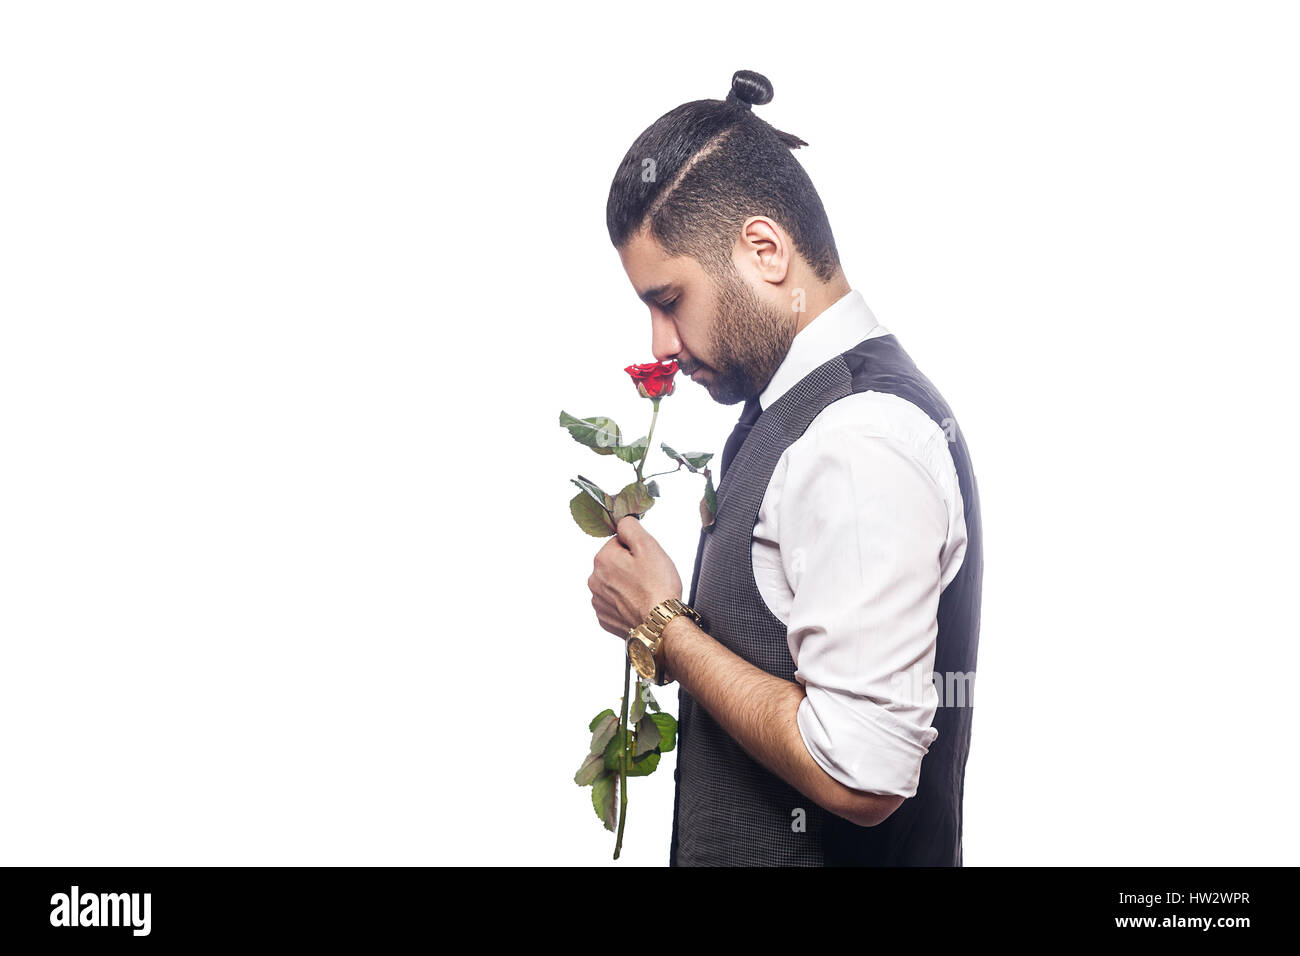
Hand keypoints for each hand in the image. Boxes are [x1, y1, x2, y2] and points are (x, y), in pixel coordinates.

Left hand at [588, 516, 682, 637]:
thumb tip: (622, 521)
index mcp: (602, 559)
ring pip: (614, 584)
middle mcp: (594, 580)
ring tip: (645, 593)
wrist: (660, 624)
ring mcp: (598, 601)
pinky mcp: (604, 618)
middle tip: (649, 577)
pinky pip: (615, 603)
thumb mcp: (648, 545)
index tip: (647, 561)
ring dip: (627, 585)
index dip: (636, 549)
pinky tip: (639, 606)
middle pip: (615, 564)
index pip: (618, 543)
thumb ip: (630, 527)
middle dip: (630, 567)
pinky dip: (625, 603)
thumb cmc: (657, 586)